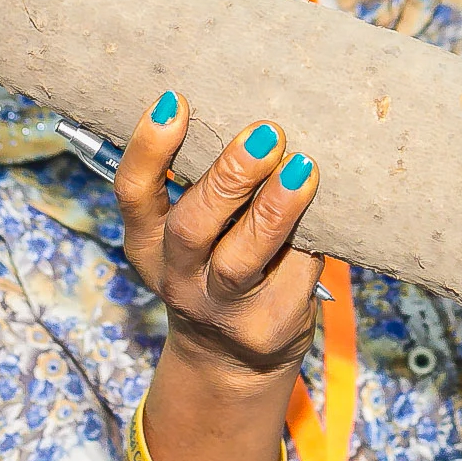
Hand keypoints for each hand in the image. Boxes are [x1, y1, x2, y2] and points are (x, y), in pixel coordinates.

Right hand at [116, 92, 321, 382]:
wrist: (230, 360)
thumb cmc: (213, 265)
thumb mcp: (190, 231)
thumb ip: (204, 185)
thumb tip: (253, 114)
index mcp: (146, 242)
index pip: (133, 192)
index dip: (149, 148)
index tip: (175, 101)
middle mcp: (176, 277)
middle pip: (192, 226)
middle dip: (228, 177)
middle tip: (265, 133)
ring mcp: (220, 308)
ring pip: (242, 258)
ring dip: (274, 209)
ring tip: (303, 168)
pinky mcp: (266, 328)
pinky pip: (293, 276)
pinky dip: (310, 241)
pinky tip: (328, 214)